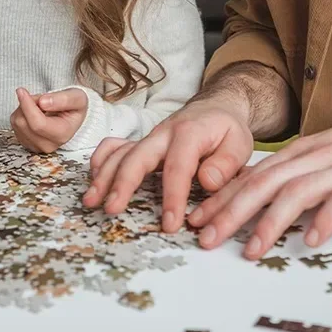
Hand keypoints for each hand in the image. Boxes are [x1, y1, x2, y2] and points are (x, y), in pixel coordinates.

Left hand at [10, 87, 87, 152]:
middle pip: (23, 123)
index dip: (27, 106)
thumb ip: (62, 99)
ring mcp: (36, 146)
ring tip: (39, 106)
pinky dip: (21, 114)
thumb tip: (42, 102)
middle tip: (40, 98)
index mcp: (62, 134)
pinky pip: (14, 125)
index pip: (38, 124)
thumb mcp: (77, 97)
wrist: (73, 116)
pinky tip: (33, 113)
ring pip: (17, 123)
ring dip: (23, 108)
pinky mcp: (26, 143)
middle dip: (26, 104)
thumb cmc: (75, 106)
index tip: (22, 91)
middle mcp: (48, 145)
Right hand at [82, 95, 252, 231]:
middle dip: (122, 183)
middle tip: (112, 209)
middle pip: (137, 156)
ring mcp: (148, 137)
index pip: (178, 167)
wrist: (215, 108)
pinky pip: (115, 147)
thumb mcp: (239, 143)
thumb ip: (226, 163)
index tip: (169, 224)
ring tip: (91, 200)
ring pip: (120, 152)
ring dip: (103, 175)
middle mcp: (163, 134)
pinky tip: (94, 180)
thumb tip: (206, 182)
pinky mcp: (141, 142)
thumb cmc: (226, 129)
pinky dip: (101, 161)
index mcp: (189, 134)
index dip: (172, 196)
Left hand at [187, 110, 331, 258]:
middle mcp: (312, 159)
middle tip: (206, 238)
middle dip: (230, 212)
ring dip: (269, 223)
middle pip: (262, 184)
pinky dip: (324, 220)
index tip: (197, 218)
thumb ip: (294, 174)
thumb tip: (261, 196)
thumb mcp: (323, 157)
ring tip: (251, 251)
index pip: (251, 176)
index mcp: (298, 154)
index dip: (222, 197)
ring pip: (294, 194)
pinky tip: (310, 242)